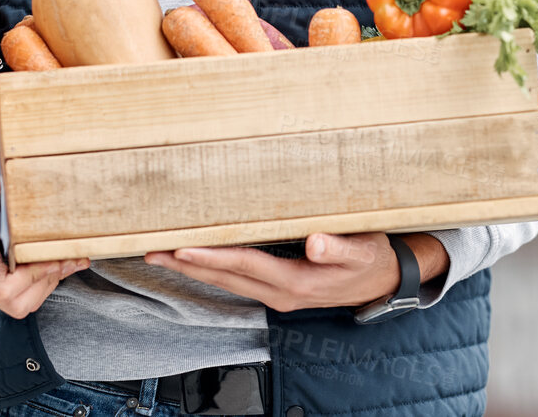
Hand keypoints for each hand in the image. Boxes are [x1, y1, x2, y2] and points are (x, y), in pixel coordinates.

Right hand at [0, 147, 91, 318]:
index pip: (2, 288)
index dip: (33, 278)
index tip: (54, 257)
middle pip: (14, 302)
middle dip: (46, 282)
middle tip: (69, 257)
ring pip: (19, 303)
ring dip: (46, 284)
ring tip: (67, 259)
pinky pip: (16, 295)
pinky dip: (39, 282)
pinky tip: (54, 261)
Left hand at [143, 232, 447, 311]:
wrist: (384, 280)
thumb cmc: (373, 259)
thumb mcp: (364, 250)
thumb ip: (340, 248)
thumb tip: (315, 244)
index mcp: (297, 282)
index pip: (245, 266)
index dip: (213, 256)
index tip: (183, 247)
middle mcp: (280, 292)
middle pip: (225, 277)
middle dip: (188, 264)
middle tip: (153, 249)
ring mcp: (277, 293)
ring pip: (227, 281)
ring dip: (194, 268)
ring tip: (163, 253)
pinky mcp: (278, 288)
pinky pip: (237, 279)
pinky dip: (213, 268)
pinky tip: (198, 258)